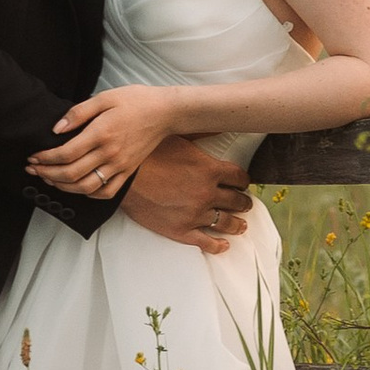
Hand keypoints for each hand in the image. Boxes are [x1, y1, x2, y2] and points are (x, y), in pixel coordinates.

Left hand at [29, 86, 180, 197]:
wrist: (165, 112)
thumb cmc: (135, 101)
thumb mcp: (104, 98)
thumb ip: (78, 113)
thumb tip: (56, 129)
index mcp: (101, 133)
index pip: (66, 154)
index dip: (45, 158)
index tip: (33, 156)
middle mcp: (109, 154)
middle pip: (71, 174)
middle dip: (47, 174)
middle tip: (33, 169)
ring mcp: (119, 166)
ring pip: (85, 187)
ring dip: (62, 187)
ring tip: (49, 179)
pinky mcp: (127, 172)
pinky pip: (106, 192)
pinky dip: (88, 194)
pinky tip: (77, 187)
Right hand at [116, 134, 252, 250]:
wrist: (124, 178)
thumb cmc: (147, 154)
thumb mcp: (179, 137)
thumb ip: (202, 134)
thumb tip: (219, 124)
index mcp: (210, 170)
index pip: (239, 177)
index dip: (243, 180)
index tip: (243, 182)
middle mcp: (207, 193)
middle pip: (236, 200)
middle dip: (243, 201)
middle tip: (245, 203)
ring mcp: (195, 214)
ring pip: (226, 222)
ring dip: (237, 223)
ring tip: (241, 225)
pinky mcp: (180, 230)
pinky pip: (206, 242)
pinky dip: (218, 245)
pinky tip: (223, 244)